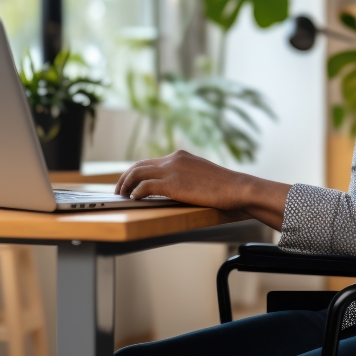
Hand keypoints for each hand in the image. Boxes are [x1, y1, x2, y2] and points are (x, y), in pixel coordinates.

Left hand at [114, 150, 289, 229]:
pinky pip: (145, 186)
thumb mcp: (202, 176)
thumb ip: (187, 176)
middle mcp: (173, 159)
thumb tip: (176, 187)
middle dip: (125, 178)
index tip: (129, 183)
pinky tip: (134, 199)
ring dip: (126, 185)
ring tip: (121, 195)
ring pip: (137, 173)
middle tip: (118, 190)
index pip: (150, 162)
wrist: (237, 188)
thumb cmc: (224, 188)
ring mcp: (172, 170)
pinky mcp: (172, 184)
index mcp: (180, 156)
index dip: (136, 172)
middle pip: (139, 165)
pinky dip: (136, 192)